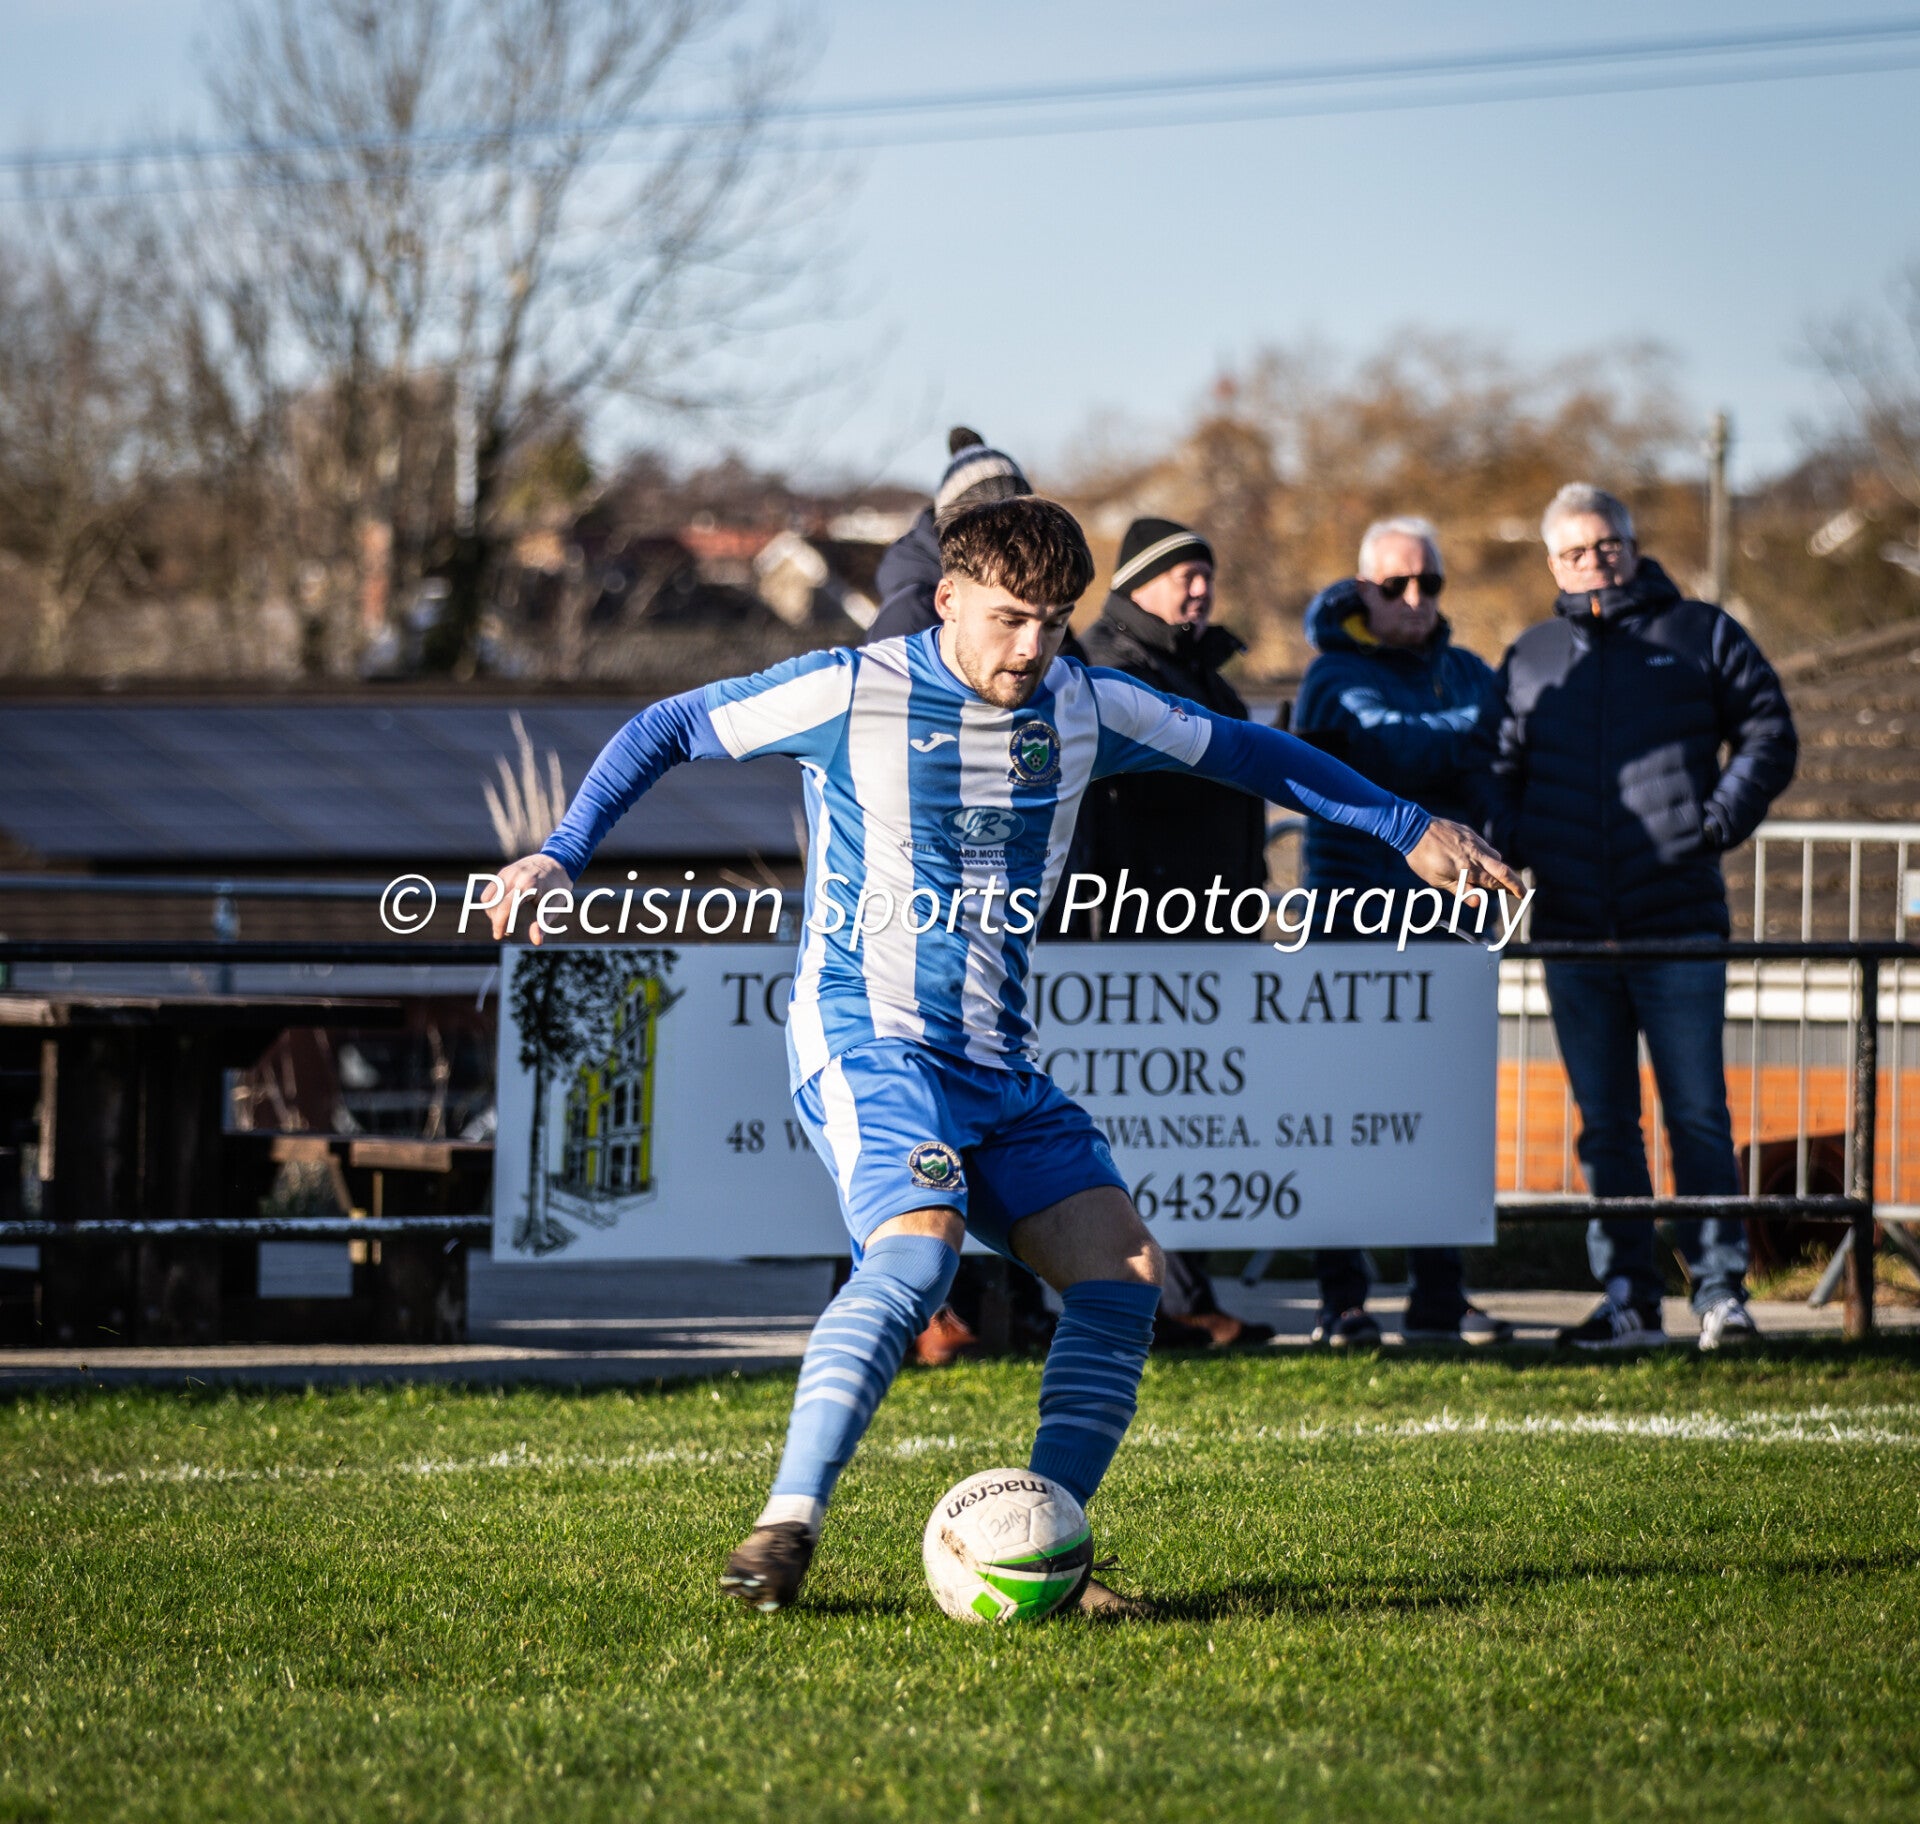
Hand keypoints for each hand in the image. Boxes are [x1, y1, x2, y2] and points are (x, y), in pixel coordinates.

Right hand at [489, 852, 572, 943]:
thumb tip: (536, 942)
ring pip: (487, 898)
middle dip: (496, 921)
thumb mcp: (554, 906)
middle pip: (494, 904)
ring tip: (507, 920)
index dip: (500, 924)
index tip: (499, 936)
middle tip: (507, 932)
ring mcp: (507, 873)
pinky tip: (503, 910)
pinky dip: (492, 903)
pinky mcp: (503, 872)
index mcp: (528, 886)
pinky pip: (490, 890)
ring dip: (492, 912)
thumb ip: (543, 924)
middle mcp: (514, 877)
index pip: (506, 907)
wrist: (557, 862)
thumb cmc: (557, 888)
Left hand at [1406, 818, 1526, 900]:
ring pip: (1495, 856)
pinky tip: (1480, 860)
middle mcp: (1475, 855)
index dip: (1510, 890)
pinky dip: (1488, 856)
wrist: (1413, 828)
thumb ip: (1460, 891)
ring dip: (1499, 868)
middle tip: (1523, 892)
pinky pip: (1485, 846)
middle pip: (1503, 870)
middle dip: (1516, 882)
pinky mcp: (1469, 833)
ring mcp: (1474, 842)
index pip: (1495, 882)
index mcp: (1467, 869)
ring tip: (1495, 878)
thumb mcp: (1437, 880)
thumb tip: (1478, 903)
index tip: (1521, 897)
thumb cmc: (1422, 858)